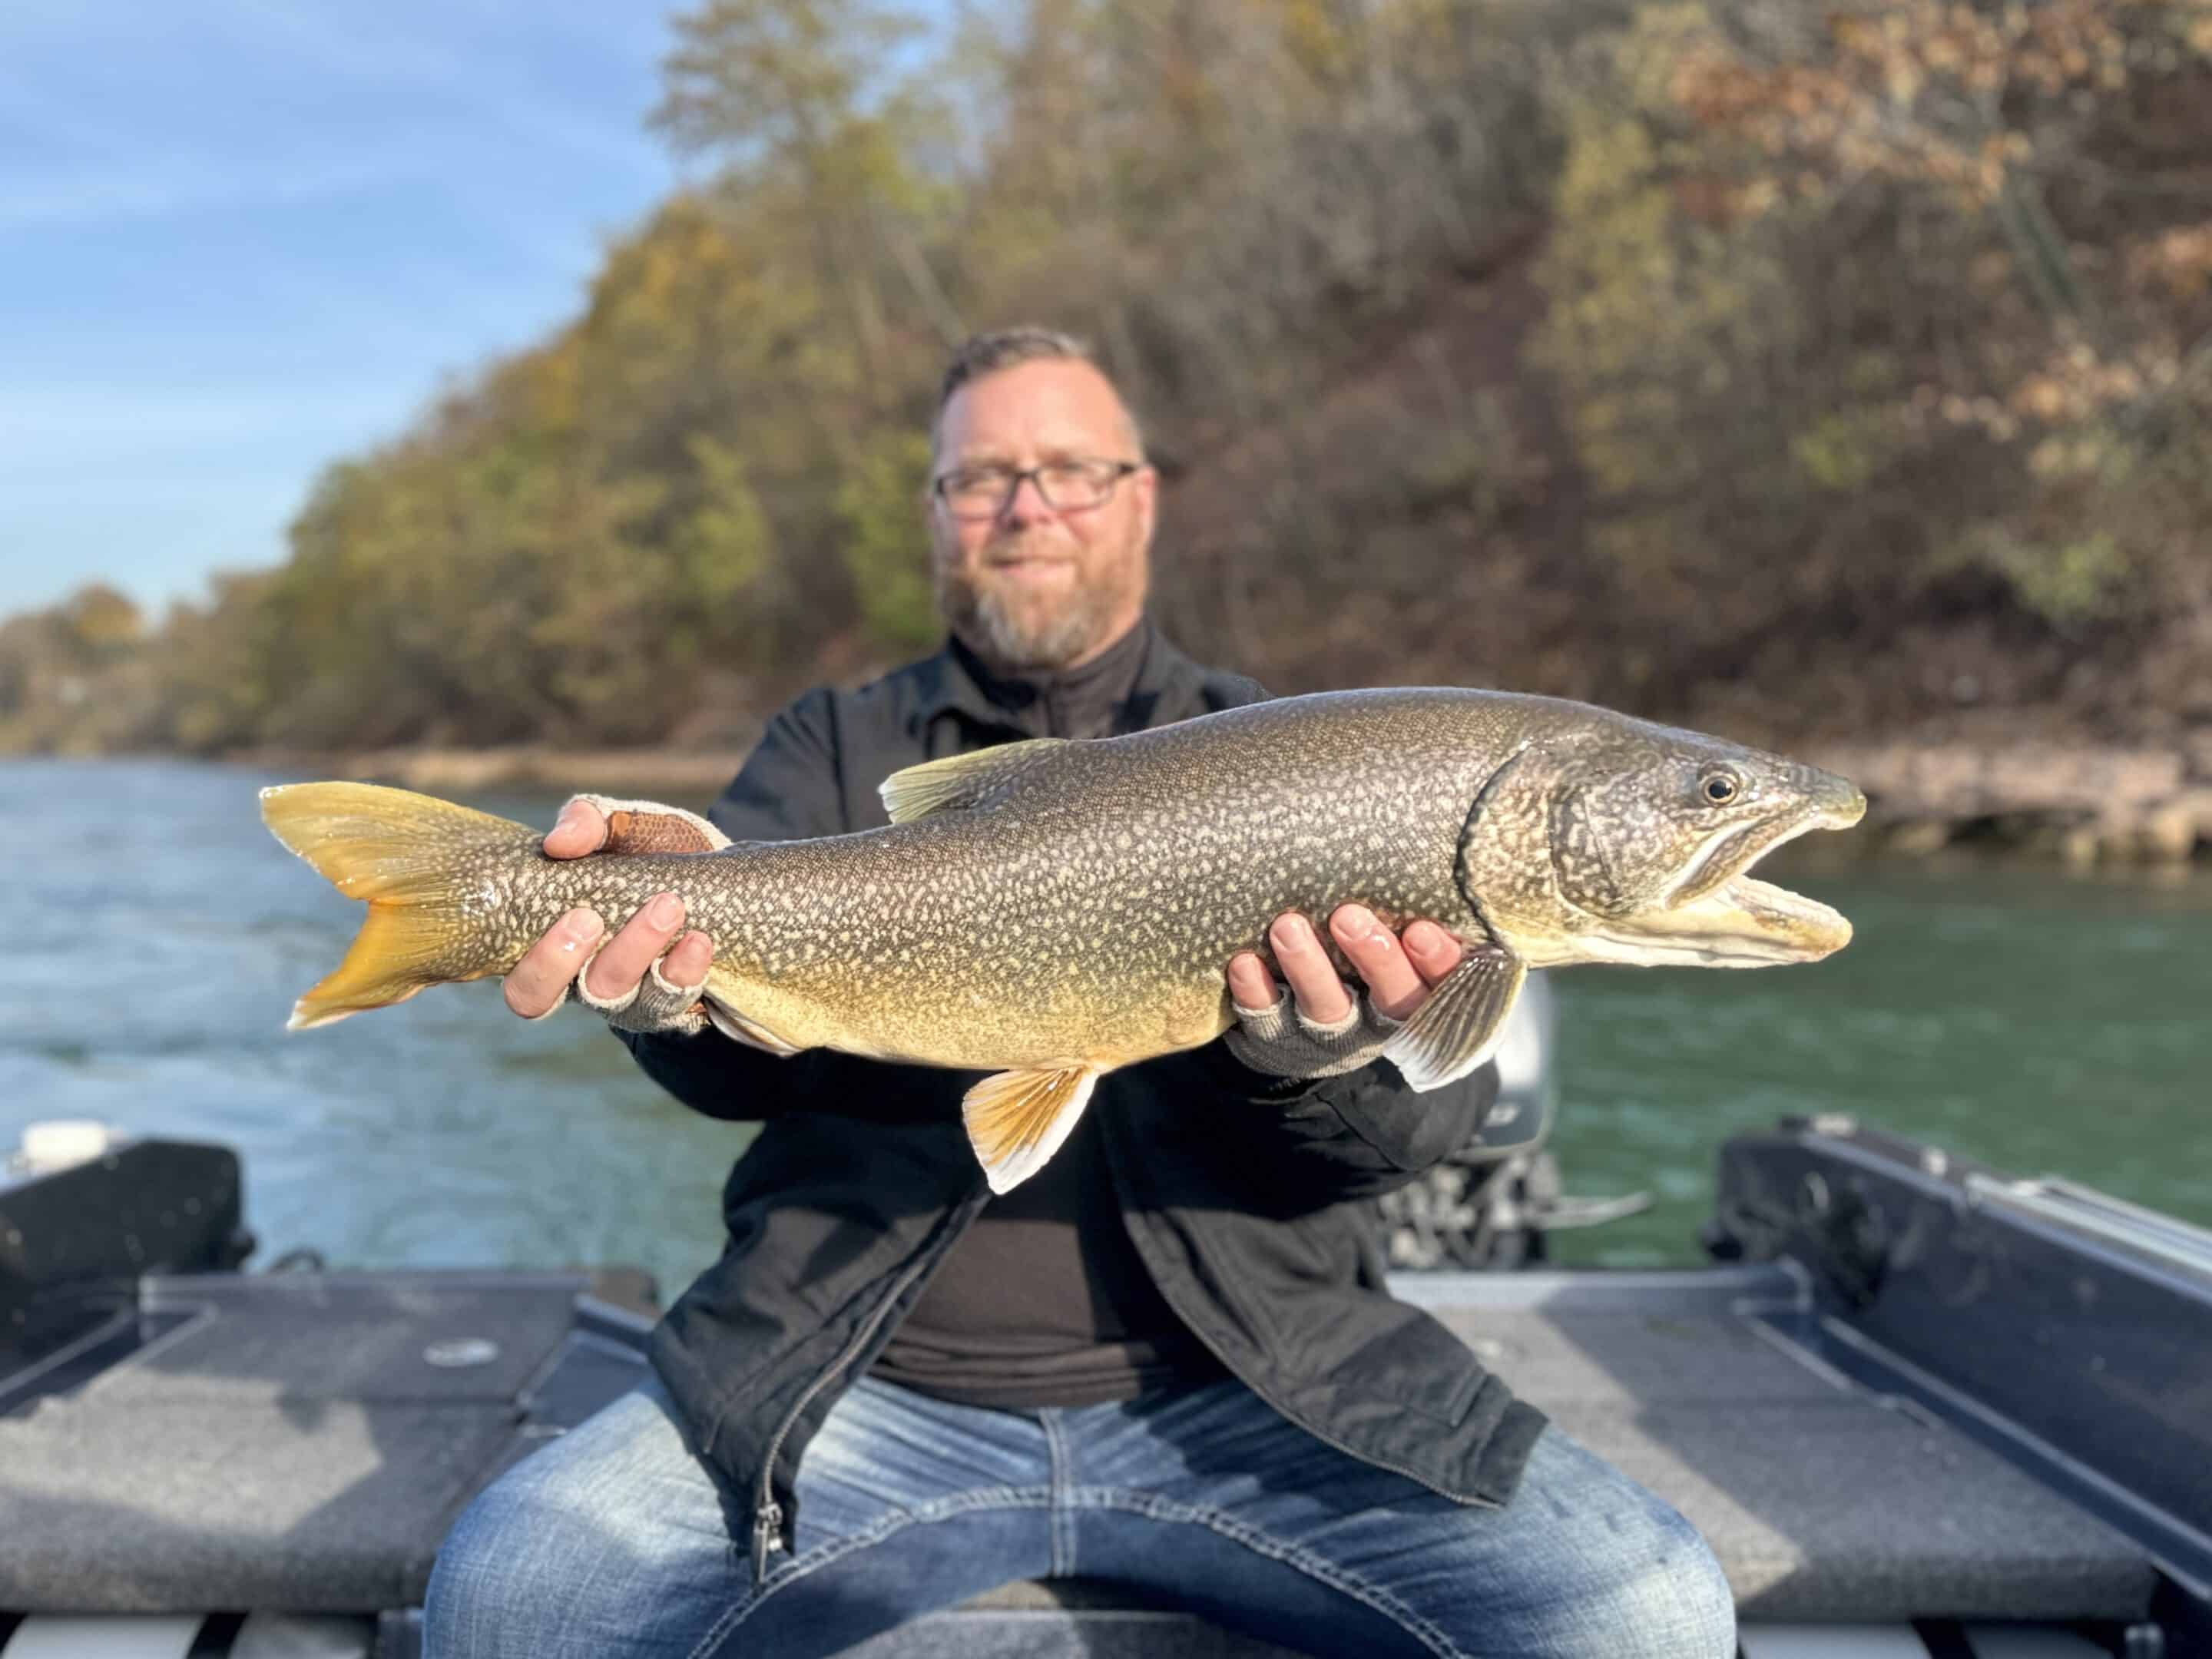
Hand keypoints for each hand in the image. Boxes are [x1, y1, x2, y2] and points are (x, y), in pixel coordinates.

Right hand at [501, 797, 714, 1024]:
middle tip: (591, 918)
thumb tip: (558, 842)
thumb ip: (587, 823)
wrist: (712, 870)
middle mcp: (581, 981)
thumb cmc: (644, 849)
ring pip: (618, 995)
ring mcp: (627, 996)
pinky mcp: (673, 1001)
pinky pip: (674, 999)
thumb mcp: (616, 826)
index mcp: (550, 946)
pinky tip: (698, 939)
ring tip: (668, 907)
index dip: (538, 964)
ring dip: (639, 951)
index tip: (574, 915)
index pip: (521, 983)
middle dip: (566, 962)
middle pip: (552, 998)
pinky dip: (686, 968)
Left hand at [1222, 907, 1465, 1080]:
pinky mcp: (1283, 1040)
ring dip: (1309, 967)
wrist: (1299, 1020)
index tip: (1420, 929)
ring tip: (1287, 927)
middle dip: (1376, 959)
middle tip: (1348, 917)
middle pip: (1394, 999)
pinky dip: (1256, 990)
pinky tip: (1244, 960)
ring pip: (1327, 1008)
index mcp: (1424, 986)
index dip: (1438, 960)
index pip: (1447, 979)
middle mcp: (1384, 1017)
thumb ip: (1406, 892)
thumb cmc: (1361, 943)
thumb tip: (1413, 809)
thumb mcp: (1396, 925)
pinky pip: (1268, 1020)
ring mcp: (1334, 1034)